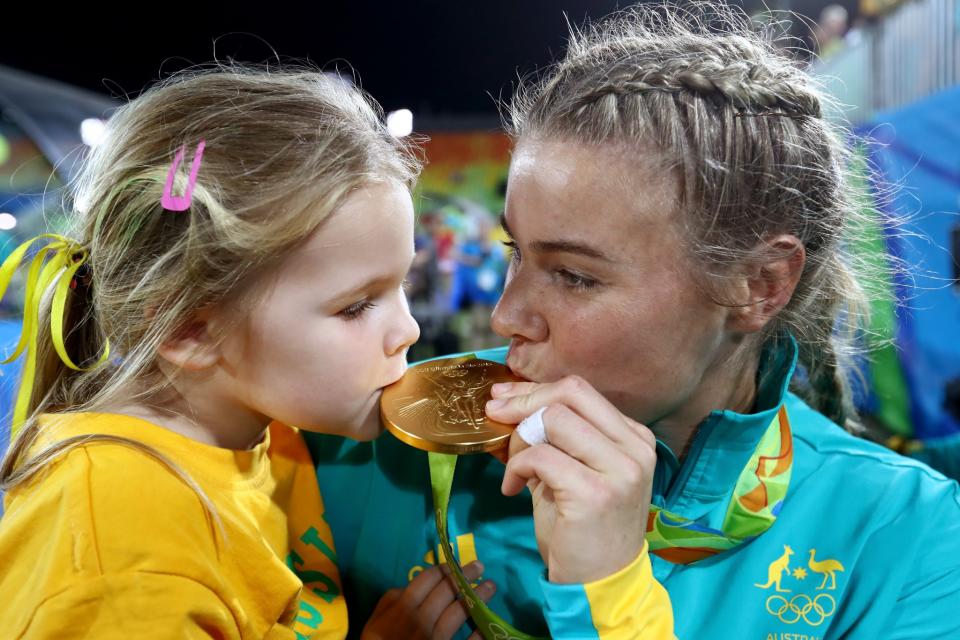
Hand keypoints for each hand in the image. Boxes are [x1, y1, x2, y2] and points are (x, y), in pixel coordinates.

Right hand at [361, 561, 493, 639]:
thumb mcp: (374, 624)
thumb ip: (388, 602)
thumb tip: (406, 587)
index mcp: (403, 610)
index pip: (425, 581)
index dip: (442, 569)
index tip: (455, 563)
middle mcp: (421, 622)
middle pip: (445, 593)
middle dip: (463, 576)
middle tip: (479, 565)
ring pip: (458, 614)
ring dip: (476, 598)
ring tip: (491, 586)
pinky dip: (478, 635)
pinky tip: (488, 624)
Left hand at [485, 376, 656, 583]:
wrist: (598, 585)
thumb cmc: (581, 529)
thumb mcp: (567, 473)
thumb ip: (547, 437)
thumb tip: (502, 402)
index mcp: (633, 438)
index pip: (579, 391)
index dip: (535, 390)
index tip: (503, 398)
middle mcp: (634, 449)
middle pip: (569, 394)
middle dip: (524, 402)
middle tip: (496, 418)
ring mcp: (620, 470)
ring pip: (555, 419)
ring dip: (521, 439)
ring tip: (515, 467)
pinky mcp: (596, 494)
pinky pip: (541, 456)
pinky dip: (517, 467)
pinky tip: (512, 488)